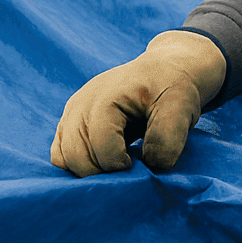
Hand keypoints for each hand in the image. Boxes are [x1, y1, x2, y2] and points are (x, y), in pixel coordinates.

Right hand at [51, 30, 225, 176]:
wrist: (165, 70)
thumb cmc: (173, 87)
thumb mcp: (181, 106)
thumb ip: (168, 137)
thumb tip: (150, 166)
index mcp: (107, 95)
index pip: (99, 141)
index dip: (119, 162)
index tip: (139, 163)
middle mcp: (82, 102)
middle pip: (76, 155)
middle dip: (103, 171)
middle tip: (130, 167)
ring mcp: (72, 112)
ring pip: (63, 158)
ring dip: (91, 170)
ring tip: (119, 163)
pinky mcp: (69, 123)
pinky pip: (60, 155)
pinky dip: (79, 165)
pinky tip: (105, 161)